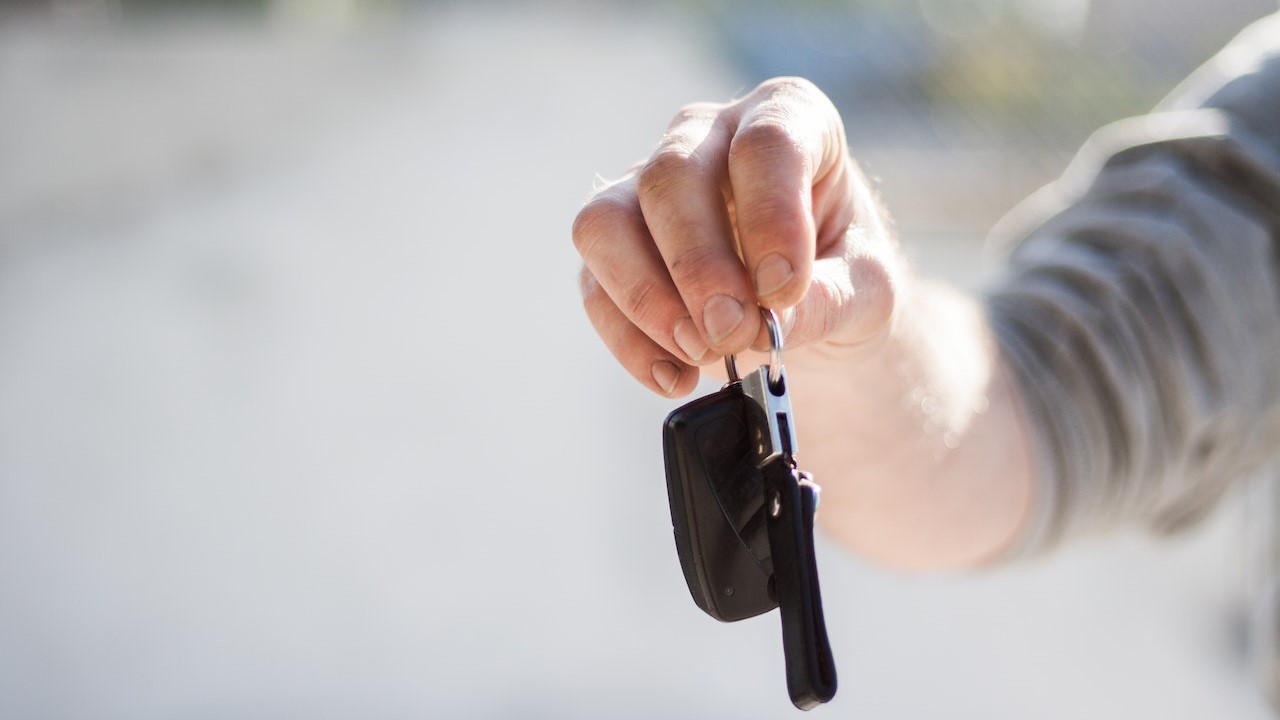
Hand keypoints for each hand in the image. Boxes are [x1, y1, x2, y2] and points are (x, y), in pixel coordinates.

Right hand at [573, 77, 900, 395]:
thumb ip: (828, 300)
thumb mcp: (866, 290)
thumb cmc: (843, 273)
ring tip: (700, 353)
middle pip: (670, 177)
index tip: (785, 290)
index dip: (771, 216)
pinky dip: (630, 340)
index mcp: (787, 117)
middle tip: (733, 333)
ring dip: (647, 298)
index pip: (765, 143)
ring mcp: (647, 186)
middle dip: (698, 266)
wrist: (806, 304)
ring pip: (606, 221)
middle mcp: (707, 136)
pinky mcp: (613, 246)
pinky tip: (676, 375)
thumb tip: (765, 323)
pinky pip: (594, 285)